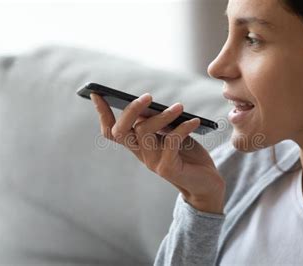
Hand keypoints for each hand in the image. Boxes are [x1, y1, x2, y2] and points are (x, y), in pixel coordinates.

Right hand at [90, 93, 224, 213]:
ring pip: (145, 132)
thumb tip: (148, 105)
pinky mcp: (168, 169)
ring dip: (162, 116)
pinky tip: (194, 121)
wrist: (206, 183)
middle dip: (131, 110)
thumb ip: (159, 123)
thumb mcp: (171, 134)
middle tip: (148, 96)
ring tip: (180, 107)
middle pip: (121, 131)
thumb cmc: (188, 155)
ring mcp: (153, 163)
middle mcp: (141, 154)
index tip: (96, 93)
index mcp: (138, 145)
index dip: (102, 114)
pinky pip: (171, 142)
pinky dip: (183, 127)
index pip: (112, 132)